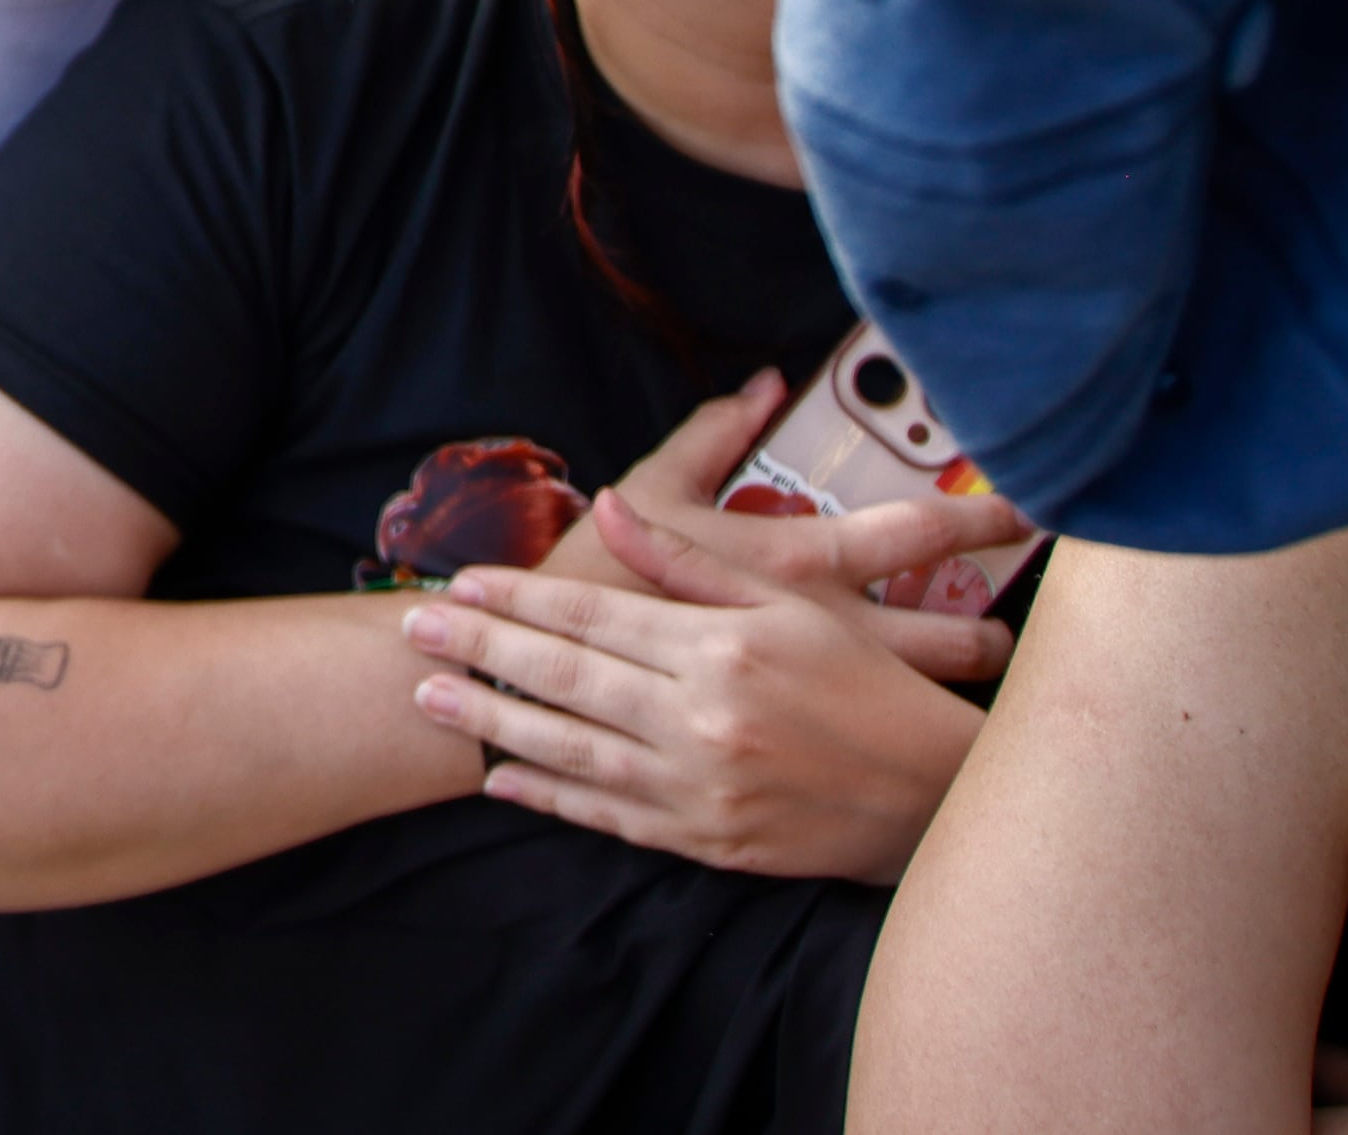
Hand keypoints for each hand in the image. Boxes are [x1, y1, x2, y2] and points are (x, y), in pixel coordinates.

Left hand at [396, 377, 1006, 880]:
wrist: (933, 795)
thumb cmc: (864, 683)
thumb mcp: (789, 601)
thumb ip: (691, 560)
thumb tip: (612, 506)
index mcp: (721, 648)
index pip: (597, 615)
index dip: (523, 596)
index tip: (463, 580)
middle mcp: (702, 718)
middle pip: (569, 676)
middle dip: (485, 648)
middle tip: (414, 628)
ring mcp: (701, 788)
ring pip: (574, 751)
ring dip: (496, 722)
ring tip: (432, 696)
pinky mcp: (707, 841)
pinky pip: (610, 817)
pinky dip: (550, 798)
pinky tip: (501, 779)